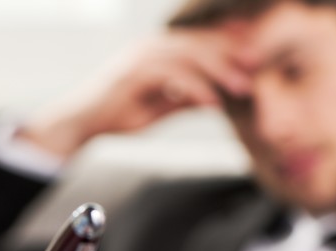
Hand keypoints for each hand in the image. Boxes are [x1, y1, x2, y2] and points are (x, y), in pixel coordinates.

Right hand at [17, 29, 251, 158]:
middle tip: (257, 66)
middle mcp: (149, 48)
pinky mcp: (133, 74)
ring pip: (189, 56)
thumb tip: (212, 99)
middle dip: (229, 54)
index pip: (196, 42)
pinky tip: (212, 102)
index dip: (225, 45)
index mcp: (154, 51)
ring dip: (219, 71)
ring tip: (242, 87)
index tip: (253, 53)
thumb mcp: (156, 108)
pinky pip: (173, 76)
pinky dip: (195, 88)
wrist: (78, 124)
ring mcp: (140, 58)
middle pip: (197, 44)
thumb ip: (182, 99)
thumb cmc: (113, 116)